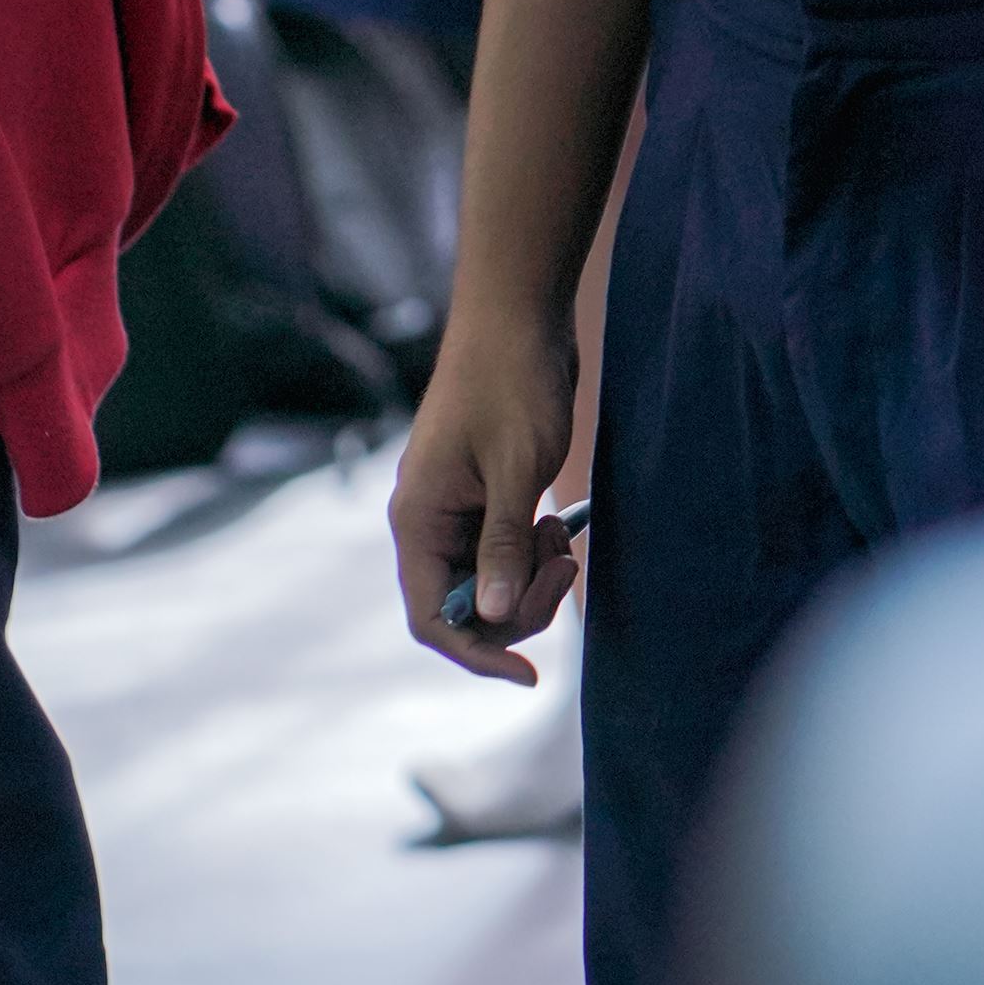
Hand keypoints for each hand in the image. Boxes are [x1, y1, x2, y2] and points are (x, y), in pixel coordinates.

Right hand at [389, 308, 585, 683]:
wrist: (518, 311)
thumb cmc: (512, 379)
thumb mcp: (516, 468)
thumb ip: (504, 545)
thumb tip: (498, 616)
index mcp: (418, 520)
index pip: (434, 619)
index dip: (478, 654)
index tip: (529, 673)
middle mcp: (426, 520)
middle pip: (466, 606)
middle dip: (520, 605)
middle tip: (565, 565)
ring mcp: (453, 507)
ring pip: (489, 579)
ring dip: (531, 576)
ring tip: (565, 536)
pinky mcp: (481, 493)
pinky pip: (502, 548)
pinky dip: (533, 551)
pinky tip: (560, 524)